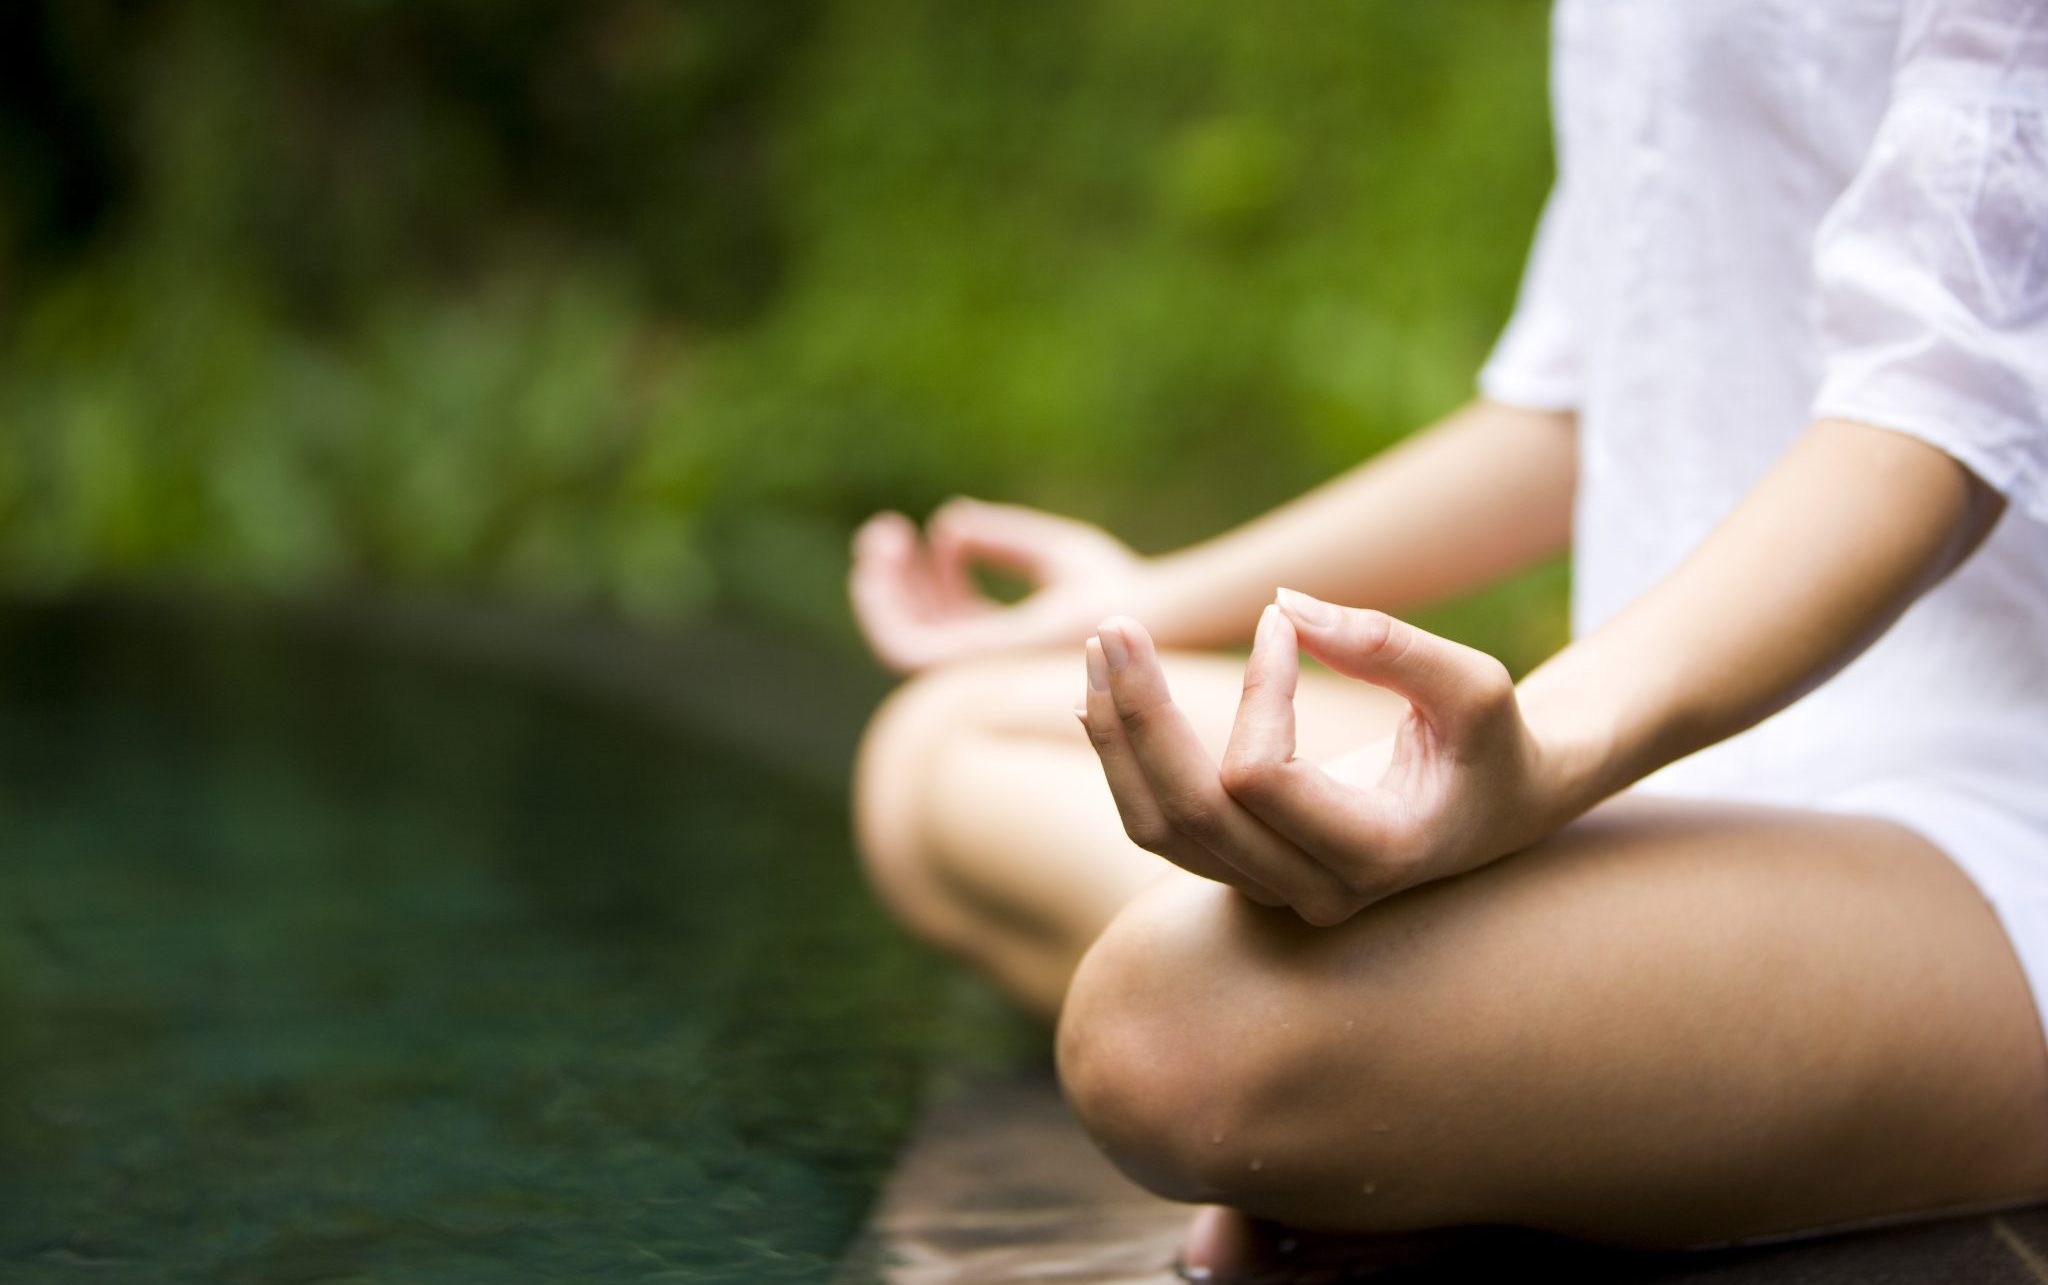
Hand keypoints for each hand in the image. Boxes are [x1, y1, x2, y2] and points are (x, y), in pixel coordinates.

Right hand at [851, 499, 1146, 672]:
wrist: (1135, 616)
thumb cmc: (1114, 591)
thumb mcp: (1053, 553)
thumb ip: (1004, 540)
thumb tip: (950, 525)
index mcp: (1008, 644)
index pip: (952, 620)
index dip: (932, 578)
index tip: (934, 532)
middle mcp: (985, 665)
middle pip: (918, 629)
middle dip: (892, 583)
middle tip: (886, 531)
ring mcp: (972, 672)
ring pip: (897, 640)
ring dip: (878, 590)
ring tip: (881, 537)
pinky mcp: (963, 668)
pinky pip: (899, 645)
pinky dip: (881, 603)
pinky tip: (885, 555)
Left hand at [1078, 591, 1565, 924]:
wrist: (1500, 809)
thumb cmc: (1494, 742)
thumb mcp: (1475, 684)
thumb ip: (1388, 644)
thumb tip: (1285, 604)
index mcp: (1376, 856)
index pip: (1263, 778)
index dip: (1258, 691)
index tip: (1280, 619)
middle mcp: (1315, 893)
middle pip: (1189, 814)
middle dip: (1141, 713)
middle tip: (1116, 625)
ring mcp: (1271, 893)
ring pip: (1157, 828)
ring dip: (1117, 736)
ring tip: (1101, 650)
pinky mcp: (1242, 873)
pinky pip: (1160, 825)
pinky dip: (1125, 759)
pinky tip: (1108, 696)